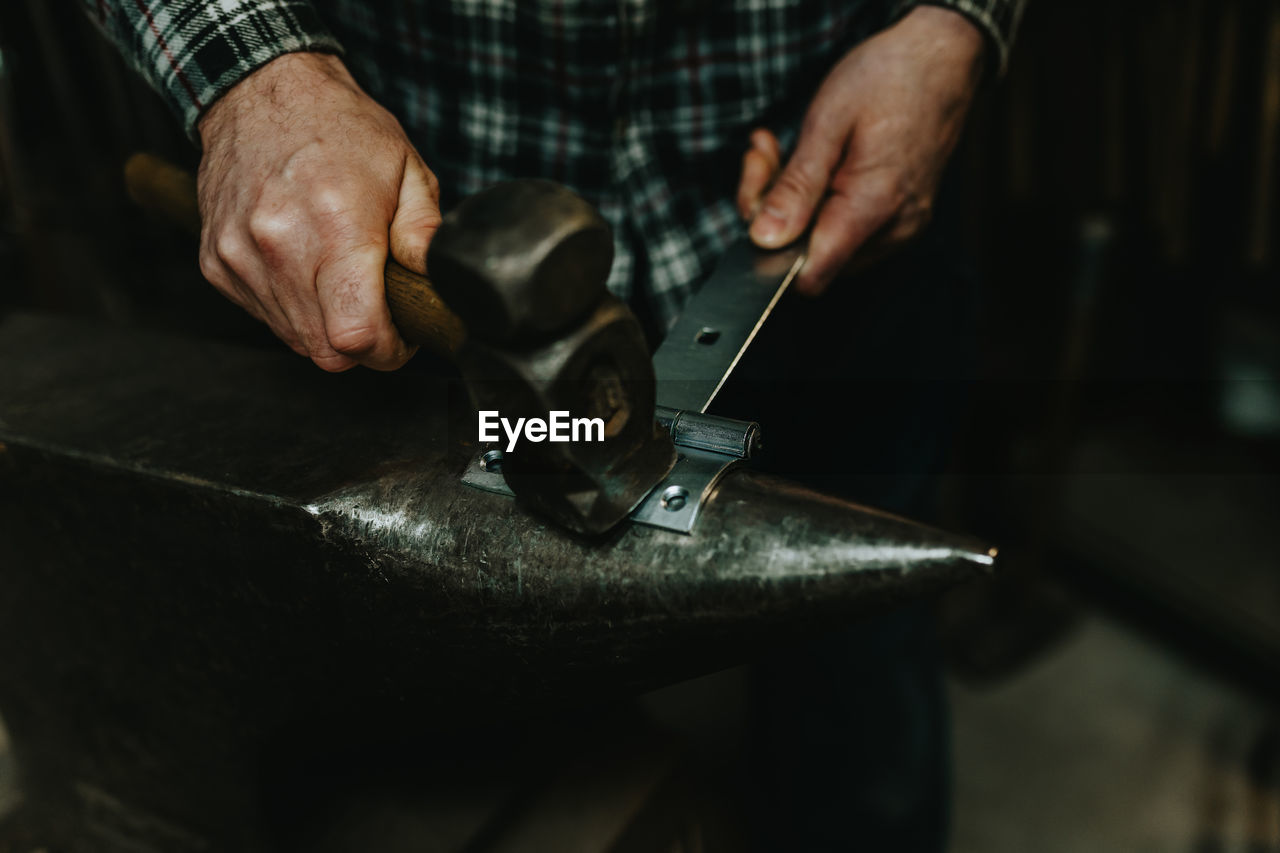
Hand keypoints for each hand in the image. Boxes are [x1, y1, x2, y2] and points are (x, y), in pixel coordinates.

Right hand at [196, 52, 439, 370]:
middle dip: (362, 346)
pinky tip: (306, 268)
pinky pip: (264, 315)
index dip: (389, 351)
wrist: (261, 91)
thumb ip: (426, 236)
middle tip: (379, 310)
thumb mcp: (408, 171)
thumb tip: (440, 286)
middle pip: (327, 351)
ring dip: (326, 326)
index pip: (357, 336)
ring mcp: (241, 257)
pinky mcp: (217, 263)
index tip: (402, 335)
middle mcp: (280, 247)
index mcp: (337, 228)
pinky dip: (291, 308)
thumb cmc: (339, 128)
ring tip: (342, 279)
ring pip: (295, 338)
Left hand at [737, 6, 984, 295]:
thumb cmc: (888, 78)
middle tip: (765, 156)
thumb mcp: (827, 123)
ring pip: (825, 243)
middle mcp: (893, 229)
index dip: (772, 252)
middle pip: (812, 258)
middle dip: (776, 214)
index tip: (757, 205)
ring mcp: (900, 227)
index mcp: (874, 206)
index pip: (811, 275)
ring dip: (794, 204)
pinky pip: (846, 228)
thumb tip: (765, 238)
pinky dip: (820, 201)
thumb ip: (796, 187)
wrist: (942, 58)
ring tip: (784, 151)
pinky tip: (814, 163)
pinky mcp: (900, 219)